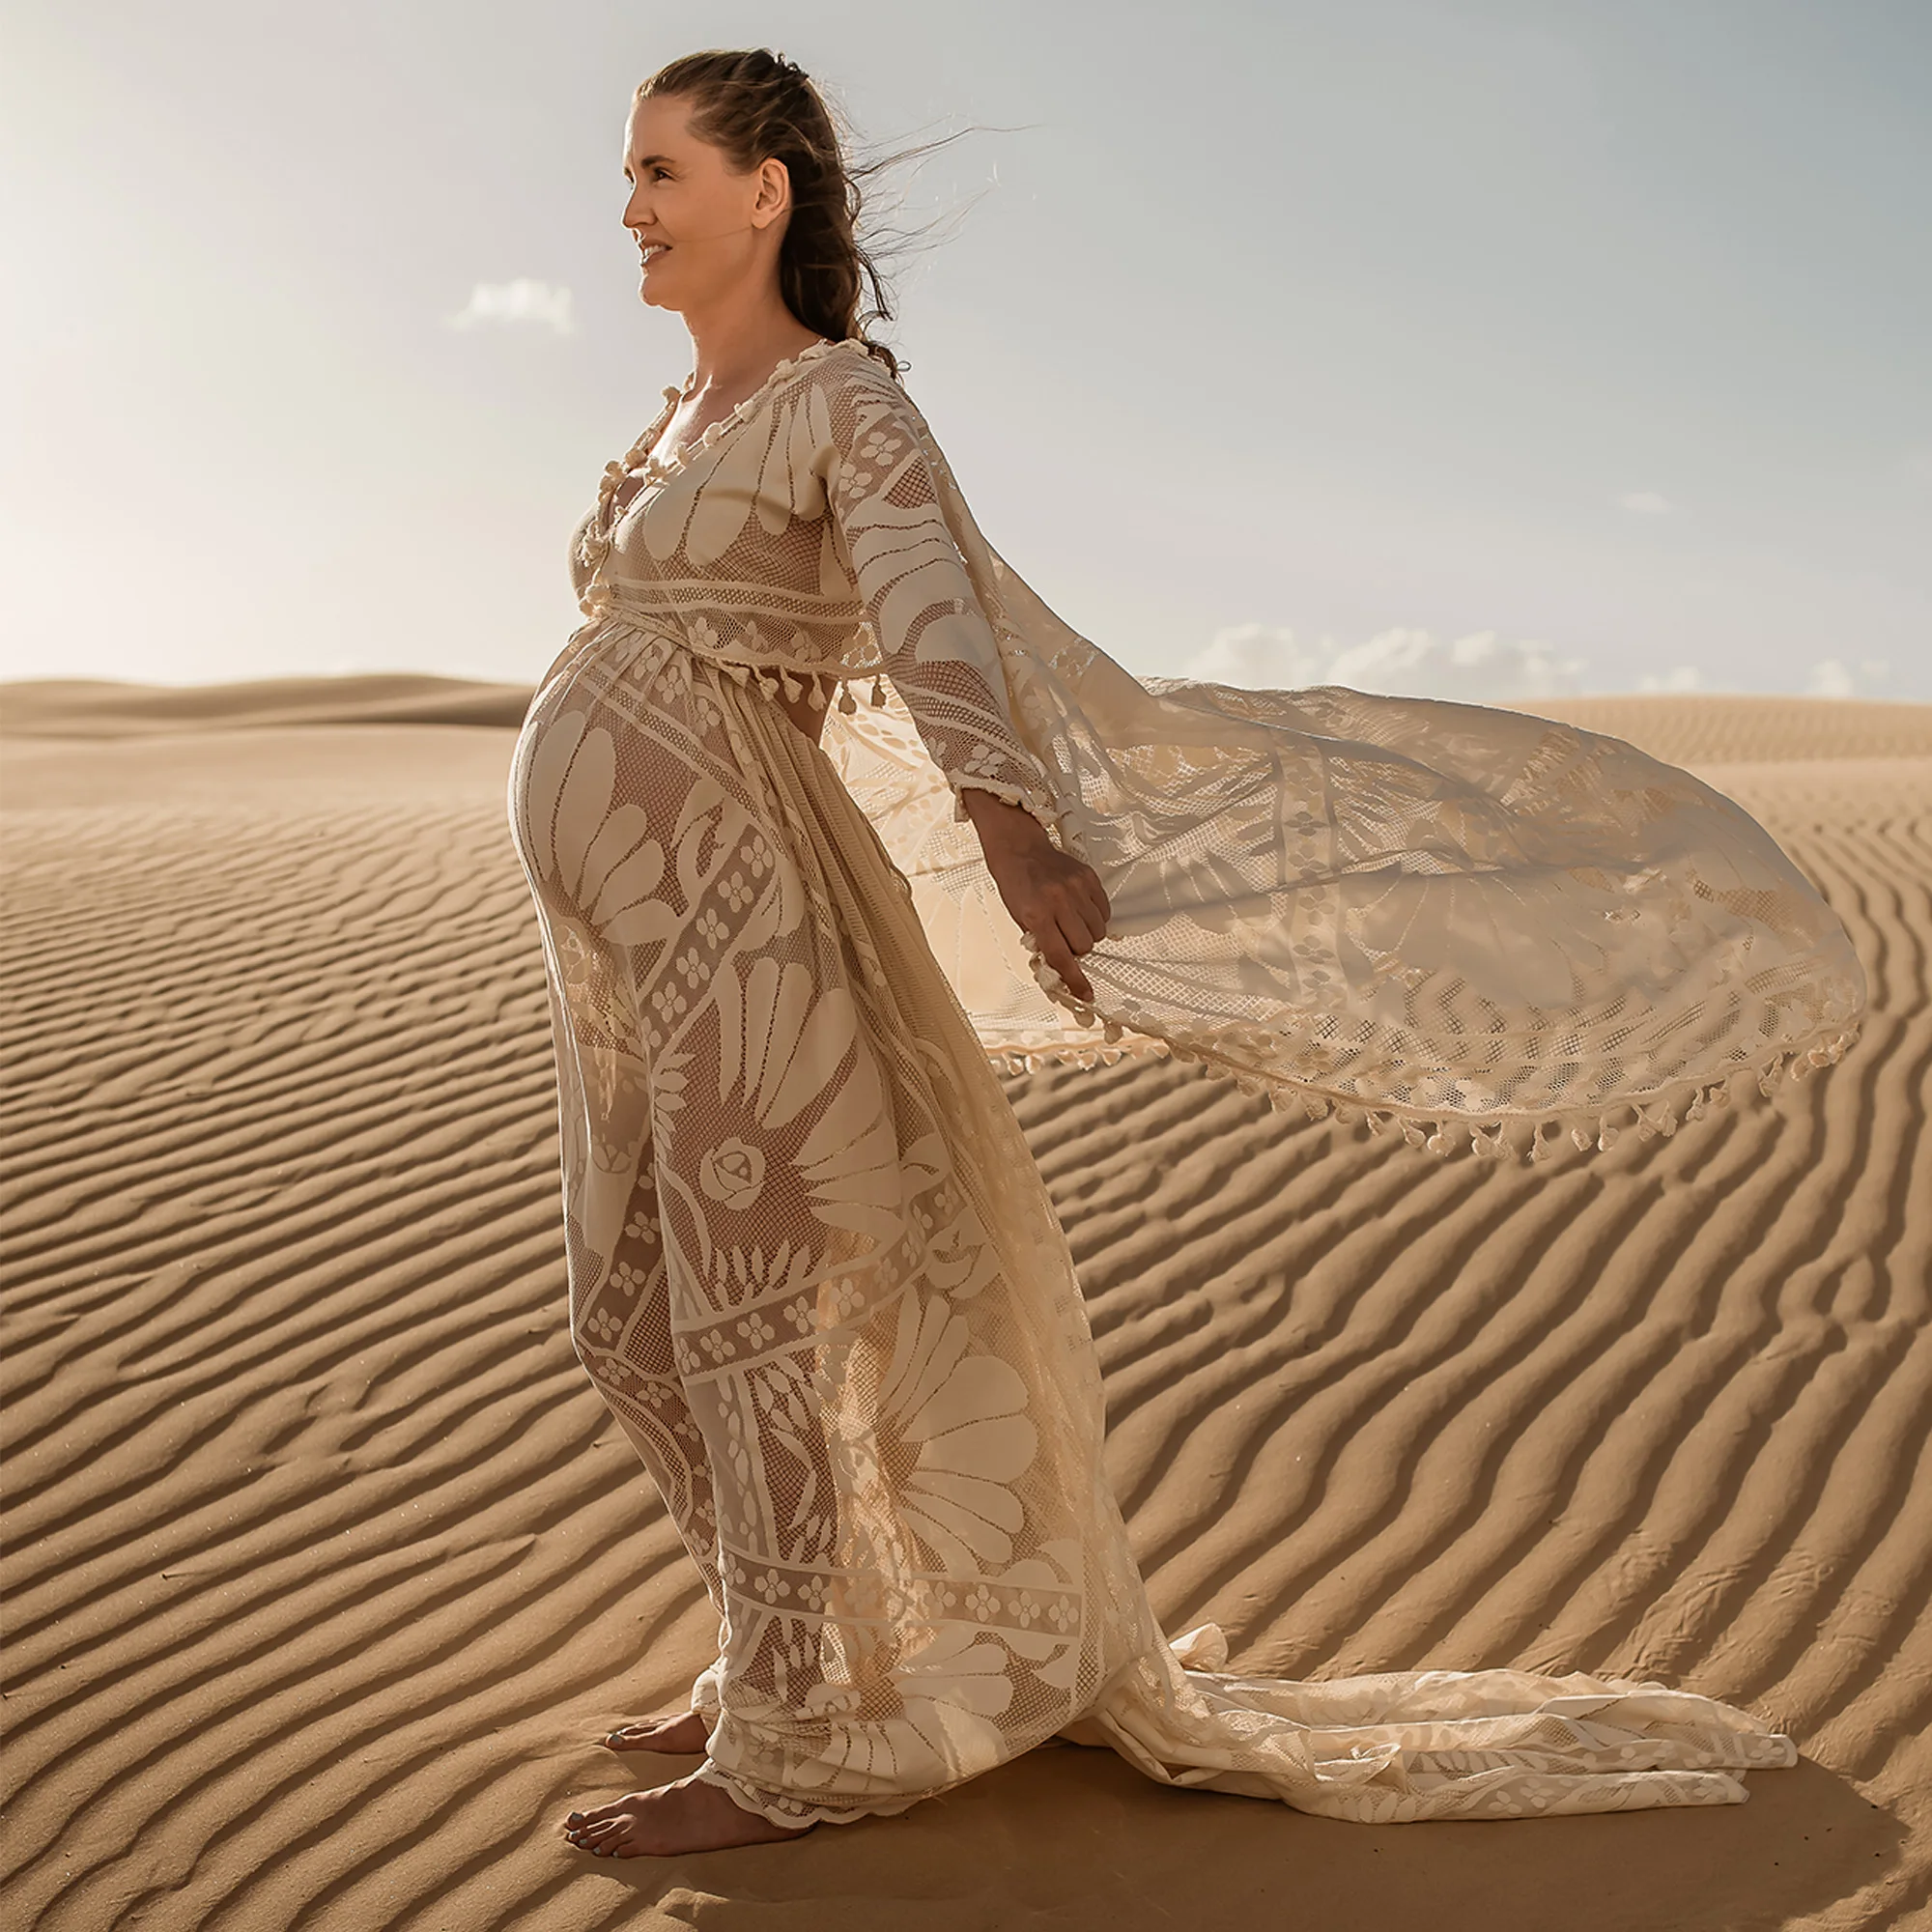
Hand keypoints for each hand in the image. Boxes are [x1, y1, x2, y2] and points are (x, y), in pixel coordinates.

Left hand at [962, 791, 1110, 1005]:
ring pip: (1098, 930)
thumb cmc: (1016, 885)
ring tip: (1072, 922)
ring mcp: (1076, 889)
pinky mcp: (1089, 878)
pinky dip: (1096, 917)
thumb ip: (1041, 942)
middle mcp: (1058, 902)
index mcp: (1036, 915)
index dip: (1074, 980)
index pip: (1060, 957)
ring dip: (1087, 933)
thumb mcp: (1019, 918)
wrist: (1020, 850)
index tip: (1085, 993)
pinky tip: (1081, 910)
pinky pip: (1104, 911)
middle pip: (1085, 945)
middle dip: (1077, 949)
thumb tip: (1061, 968)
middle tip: (1065, 939)